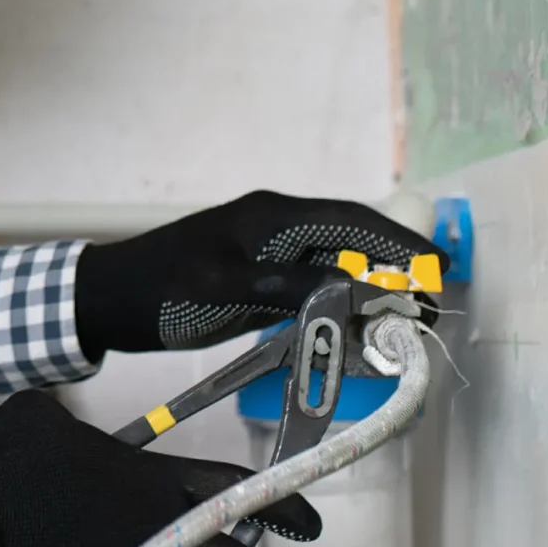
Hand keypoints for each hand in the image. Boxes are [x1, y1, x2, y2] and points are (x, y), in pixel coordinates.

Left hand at [75, 189, 448, 358]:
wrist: (110, 299)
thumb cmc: (160, 291)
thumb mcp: (221, 289)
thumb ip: (285, 286)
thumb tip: (350, 286)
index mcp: (272, 218)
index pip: (351, 221)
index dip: (399, 242)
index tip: (437, 266)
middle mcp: (279, 228)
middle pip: (353, 240)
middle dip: (396, 268)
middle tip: (430, 305)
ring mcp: (270, 253)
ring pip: (338, 265)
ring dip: (372, 289)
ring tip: (405, 321)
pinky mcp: (262, 280)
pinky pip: (315, 286)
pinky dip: (341, 304)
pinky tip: (358, 329)